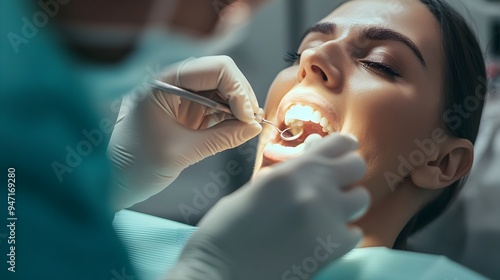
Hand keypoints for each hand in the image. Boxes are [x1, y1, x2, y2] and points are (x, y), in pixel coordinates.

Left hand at [108, 56, 261, 209]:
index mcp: (164, 82)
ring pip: (222, 90)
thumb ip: (222, 137)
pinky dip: (230, 116)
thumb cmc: (136, 166)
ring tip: (246, 129)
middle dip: (241, 97)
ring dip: (238, 107)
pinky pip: (216, 106)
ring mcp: (180, 96)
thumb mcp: (183, 153)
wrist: (113, 181)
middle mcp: (173, 82)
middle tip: (252, 124)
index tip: (248, 118)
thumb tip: (255, 128)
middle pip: (222, 75)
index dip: (238, 89)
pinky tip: (236, 129)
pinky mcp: (186, 111)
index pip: (215, 68)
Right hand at [167, 133, 369, 279]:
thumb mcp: (255, 190)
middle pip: (357, 166)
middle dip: (348, 172)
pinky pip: (354, 233)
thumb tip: (308, 165)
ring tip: (327, 212)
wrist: (220, 272)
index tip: (341, 153)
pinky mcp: (331, 250)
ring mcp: (325, 220)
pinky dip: (342, 234)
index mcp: (290, 172)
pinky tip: (322, 237)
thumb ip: (287, 175)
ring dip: (346, 203)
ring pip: (361, 198)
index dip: (342, 147)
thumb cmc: (226, 230)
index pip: (338, 144)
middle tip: (334, 183)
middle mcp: (313, 190)